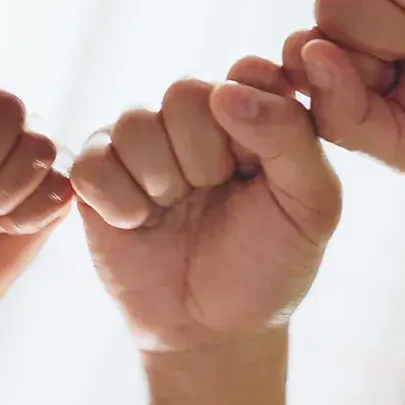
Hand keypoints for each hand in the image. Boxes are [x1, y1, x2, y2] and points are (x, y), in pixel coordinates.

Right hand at [74, 62, 342, 352]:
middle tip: (215, 194)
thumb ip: (290, 136)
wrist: (215, 332)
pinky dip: (119, 202)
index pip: (247, 72)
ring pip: (135, 124)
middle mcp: (195, 116)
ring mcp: (142, 143)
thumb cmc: (269, 263)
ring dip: (162, 181)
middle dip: (204, 156)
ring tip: (176, 210)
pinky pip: (92, 163)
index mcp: (253, 111)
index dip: (249, 116)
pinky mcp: (97, 175)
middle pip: (184, 92)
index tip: (255, 166)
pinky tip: (139, 224)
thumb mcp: (311, 205)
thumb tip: (227, 91)